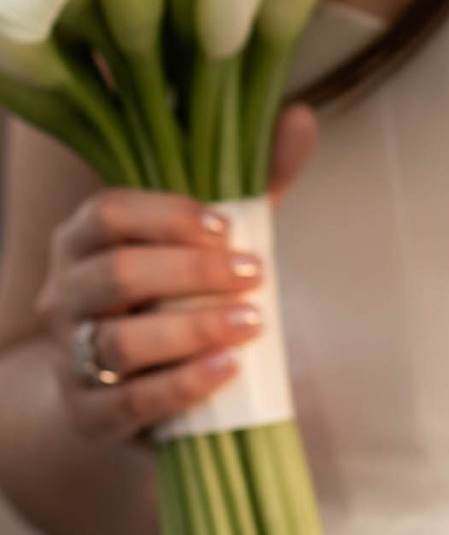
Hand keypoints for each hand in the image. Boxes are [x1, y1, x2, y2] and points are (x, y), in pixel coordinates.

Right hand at [36, 106, 316, 447]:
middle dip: (193, 273)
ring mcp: (67, 357)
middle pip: (117, 275)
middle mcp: (63, 294)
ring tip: (251, 323)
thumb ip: (254, 180)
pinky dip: (181, 386)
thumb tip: (300, 118)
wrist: (127, 382)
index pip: (109, 212)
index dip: (168, 216)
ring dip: (192, 330)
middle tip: (256, 275)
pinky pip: (126, 405)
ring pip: (119, 342)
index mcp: (82, 238)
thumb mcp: (210, 238)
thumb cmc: (173, 292)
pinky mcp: (84, 415)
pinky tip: (226, 368)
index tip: (228, 227)